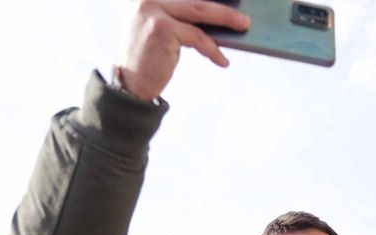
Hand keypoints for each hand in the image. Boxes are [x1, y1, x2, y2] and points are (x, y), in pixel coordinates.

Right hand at [116, 0, 250, 100]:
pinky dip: (213, 49)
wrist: (130, 85)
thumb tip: (218, 15)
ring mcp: (154, 10)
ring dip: (226, 18)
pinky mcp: (162, 28)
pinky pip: (197, 37)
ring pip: (200, 12)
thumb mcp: (165, 31)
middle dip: (224, 5)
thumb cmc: (151, 59)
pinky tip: (223, 61)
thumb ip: (182, 18)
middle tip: (244, 13)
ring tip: (243, 25)